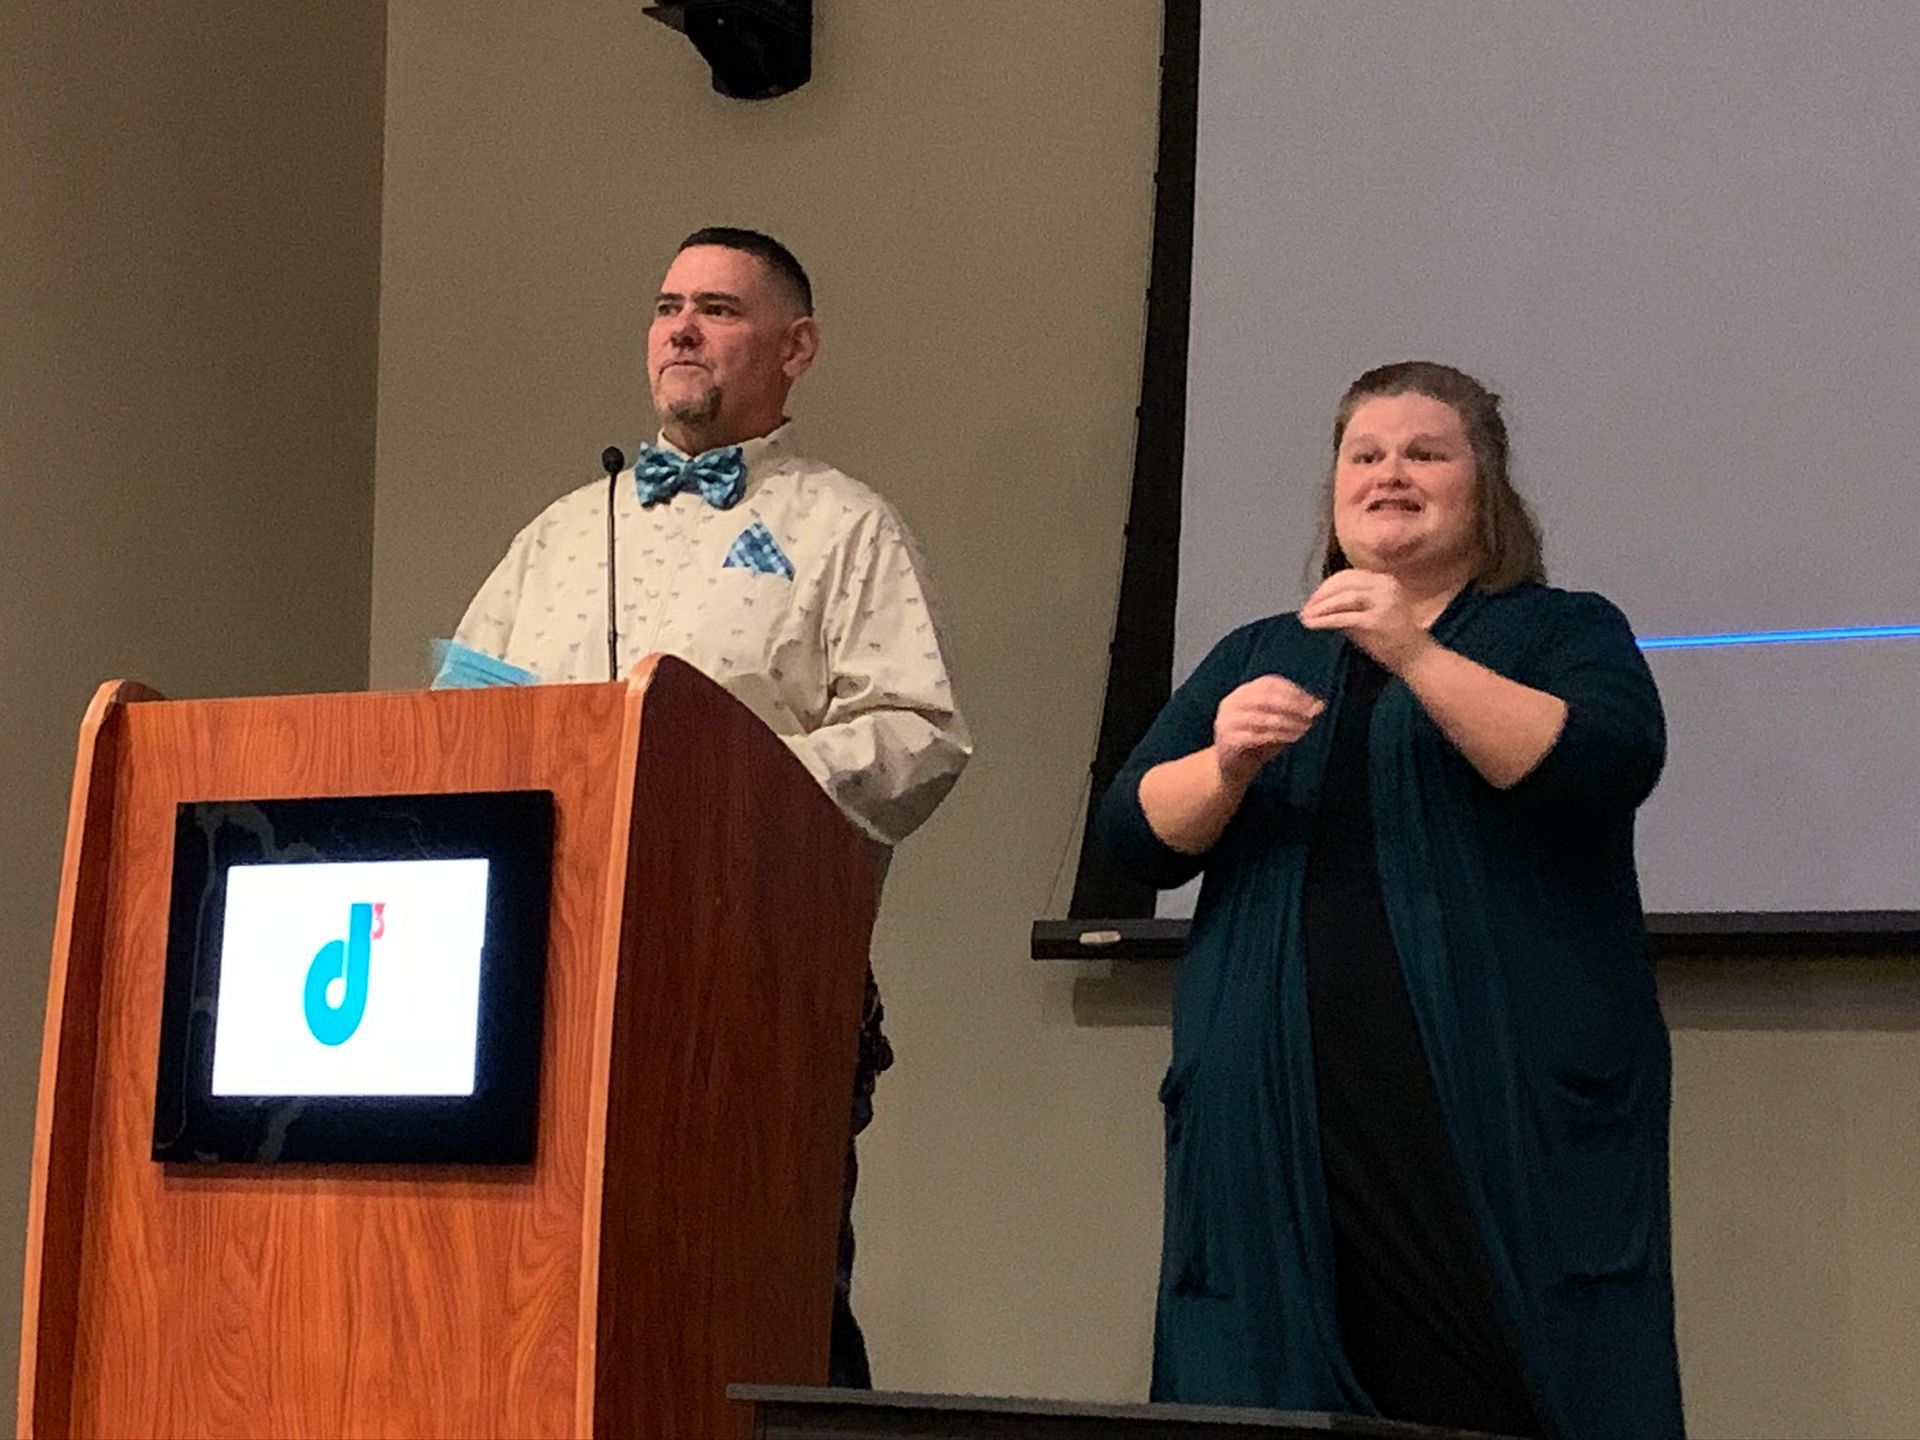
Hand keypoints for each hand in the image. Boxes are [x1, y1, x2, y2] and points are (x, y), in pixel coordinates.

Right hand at [1213, 675, 1325, 788]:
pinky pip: (1254, 736)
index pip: (1268, 683)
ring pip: (1260, 718)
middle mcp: (1231, 703)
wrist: (1230, 769)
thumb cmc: (1258, 742)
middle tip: (1311, 715)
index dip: (1292, 691)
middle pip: (1264, 698)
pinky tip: (1291, 738)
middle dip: (1291, 706)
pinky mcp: (1227, 741)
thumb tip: (1320, 705)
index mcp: (1243, 692)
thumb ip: (1296, 713)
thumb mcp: (1279, 724)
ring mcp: (1226, 721)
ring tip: (1304, 728)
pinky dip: (1276, 736)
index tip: (1313, 702)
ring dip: (1286, 722)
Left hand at [1299, 570, 1435, 673]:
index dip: (1325, 588)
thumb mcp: (1369, 614)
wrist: (1416, 658)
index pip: (1347, 576)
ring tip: (1305, 618)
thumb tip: (1318, 604)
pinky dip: (1325, 621)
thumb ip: (1347, 606)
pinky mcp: (1378, 620)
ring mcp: (1384, 601)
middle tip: (1304, 610)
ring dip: (1320, 608)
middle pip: (1343, 583)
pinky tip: (1313, 626)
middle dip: (1320, 596)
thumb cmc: (1391, 638)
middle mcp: (1385, 586)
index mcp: (1384, 580)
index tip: (1310, 601)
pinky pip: (1345, 617)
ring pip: (1343, 598)